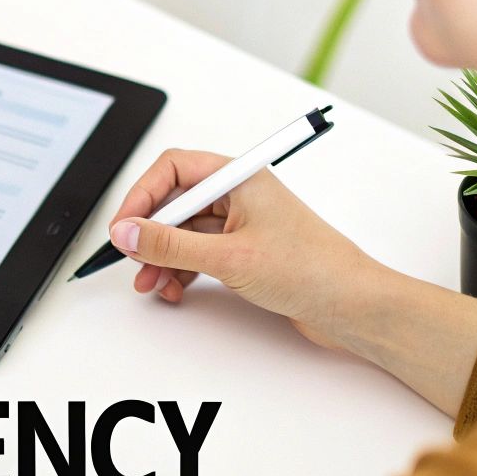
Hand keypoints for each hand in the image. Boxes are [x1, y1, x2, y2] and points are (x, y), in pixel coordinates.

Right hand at [108, 148, 385, 349]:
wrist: (352, 306)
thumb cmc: (312, 269)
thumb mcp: (228, 257)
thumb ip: (171, 245)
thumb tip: (128, 233)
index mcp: (239, 177)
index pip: (172, 170)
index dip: (142, 196)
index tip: (124, 227)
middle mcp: (238, 194)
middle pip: (174, 202)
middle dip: (150, 234)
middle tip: (135, 260)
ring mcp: (241, 223)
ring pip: (184, 232)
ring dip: (163, 257)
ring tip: (153, 283)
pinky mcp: (244, 251)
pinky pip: (198, 253)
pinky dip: (181, 270)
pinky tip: (175, 289)